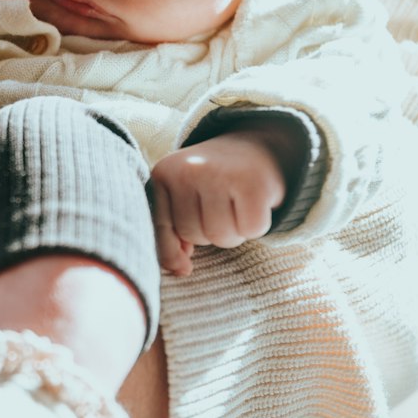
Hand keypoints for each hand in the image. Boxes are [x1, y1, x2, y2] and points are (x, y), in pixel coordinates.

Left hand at [150, 130, 285, 275]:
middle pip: (194, 235)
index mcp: (164, 173)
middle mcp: (189, 170)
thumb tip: (180, 269)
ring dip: (233, 232)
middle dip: (209, 231)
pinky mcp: (253, 183)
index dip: (177, 242)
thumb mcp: (181, 200)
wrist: (255, 148)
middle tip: (220, 206)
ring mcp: (221, 174)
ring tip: (235, 205)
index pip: (161, 230)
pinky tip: (254, 204)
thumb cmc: (212, 184)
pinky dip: (256, 226)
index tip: (191, 233)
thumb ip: (169, 236)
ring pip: (221, 237)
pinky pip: (251, 230)